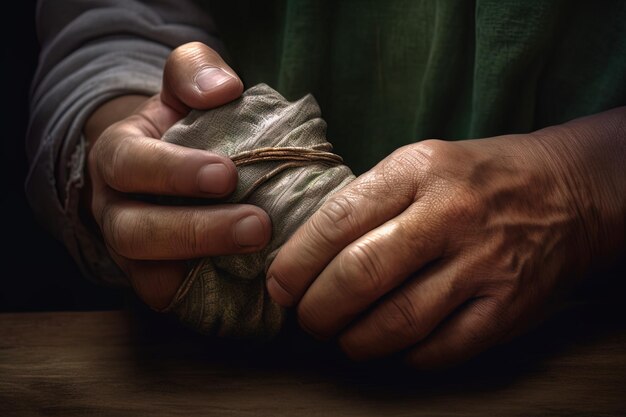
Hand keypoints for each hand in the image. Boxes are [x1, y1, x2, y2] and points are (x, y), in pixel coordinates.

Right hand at [83, 42, 270, 308]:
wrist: (165, 166)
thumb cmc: (181, 128)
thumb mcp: (182, 88)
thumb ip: (195, 72)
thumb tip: (224, 89)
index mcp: (118, 156)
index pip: (130, 164)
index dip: (174, 173)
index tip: (226, 174)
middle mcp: (115, 209)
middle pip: (135, 232)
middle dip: (196, 231)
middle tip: (258, 226)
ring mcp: (132, 254)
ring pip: (148, 276)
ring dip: (205, 269)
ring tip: (260, 255)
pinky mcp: (156, 283)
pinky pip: (174, 302)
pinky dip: (208, 300)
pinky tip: (255, 287)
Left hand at [267, 109, 625, 367]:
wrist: (565, 190)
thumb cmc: (474, 179)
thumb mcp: (418, 163)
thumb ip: (365, 203)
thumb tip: (304, 256)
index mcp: (417, 170)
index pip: (337, 221)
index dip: (296, 262)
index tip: (280, 286)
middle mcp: (449, 215)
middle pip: (360, 275)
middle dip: (317, 310)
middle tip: (306, 319)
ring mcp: (482, 263)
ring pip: (396, 321)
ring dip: (354, 340)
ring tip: (343, 337)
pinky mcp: (507, 306)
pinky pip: (440, 349)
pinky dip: (404, 357)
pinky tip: (392, 346)